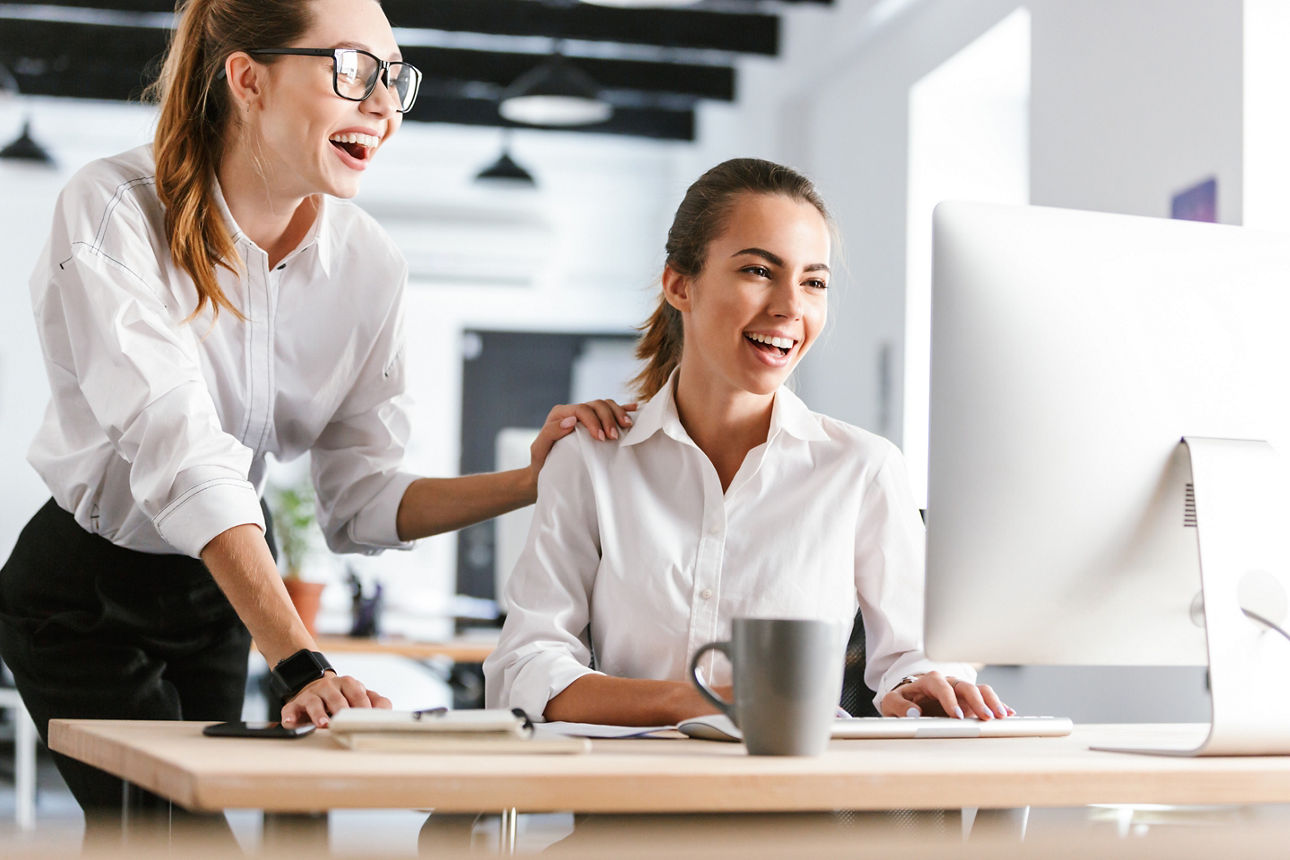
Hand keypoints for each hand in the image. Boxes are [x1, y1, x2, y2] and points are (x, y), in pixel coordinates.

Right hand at [280, 672, 391, 727]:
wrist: (314, 688)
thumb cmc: (342, 698)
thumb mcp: (360, 696)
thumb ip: (377, 703)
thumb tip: (386, 713)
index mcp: (348, 684)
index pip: (358, 694)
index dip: (363, 707)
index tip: (367, 720)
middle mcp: (329, 687)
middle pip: (336, 698)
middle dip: (341, 710)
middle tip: (345, 723)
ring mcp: (311, 695)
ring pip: (314, 703)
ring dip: (318, 714)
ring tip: (323, 724)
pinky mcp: (295, 705)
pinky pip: (290, 709)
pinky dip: (290, 716)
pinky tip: (290, 723)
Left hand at [528, 399, 637, 472]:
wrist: (544, 473)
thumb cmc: (541, 463)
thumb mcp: (539, 450)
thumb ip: (550, 433)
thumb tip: (571, 420)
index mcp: (559, 414)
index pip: (581, 409)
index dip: (593, 420)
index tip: (601, 438)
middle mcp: (573, 411)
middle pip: (596, 404)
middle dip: (608, 418)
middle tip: (614, 437)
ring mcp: (586, 416)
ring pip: (606, 404)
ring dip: (618, 413)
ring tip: (627, 426)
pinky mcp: (595, 423)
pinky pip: (611, 411)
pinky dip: (623, 408)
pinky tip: (634, 409)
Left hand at [879, 671, 1013, 719]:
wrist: (909, 701)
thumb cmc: (902, 701)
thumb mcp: (892, 703)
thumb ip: (899, 706)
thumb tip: (914, 712)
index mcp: (929, 681)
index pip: (941, 686)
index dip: (950, 700)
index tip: (956, 716)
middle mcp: (948, 683)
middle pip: (966, 686)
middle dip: (978, 701)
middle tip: (986, 716)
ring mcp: (961, 692)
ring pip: (980, 690)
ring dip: (992, 702)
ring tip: (1001, 716)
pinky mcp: (970, 702)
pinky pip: (987, 699)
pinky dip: (998, 705)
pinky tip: (1008, 714)